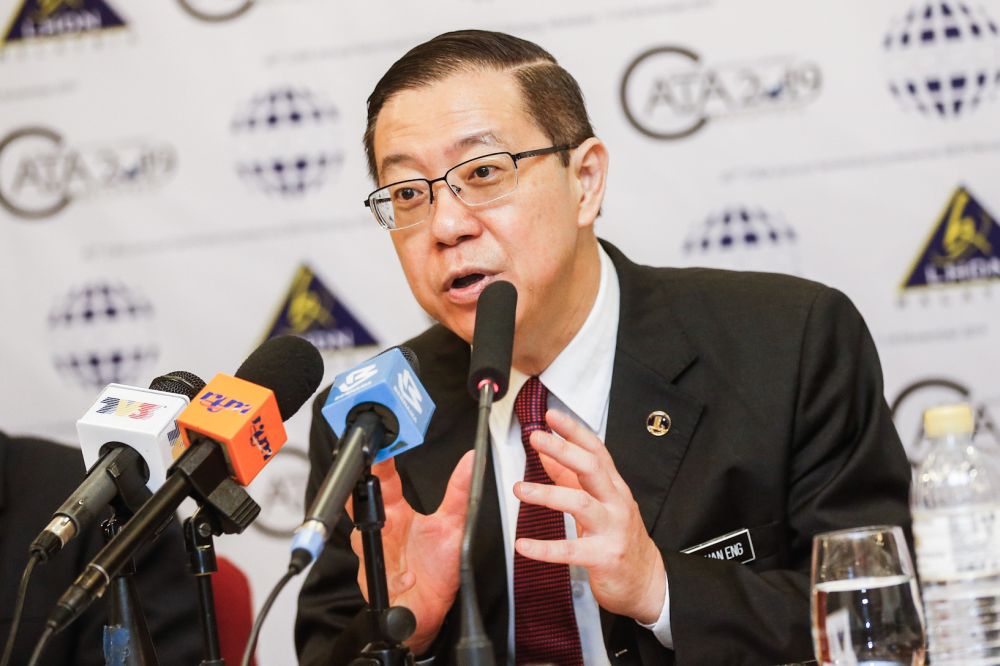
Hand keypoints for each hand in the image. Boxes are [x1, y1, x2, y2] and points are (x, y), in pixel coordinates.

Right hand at [348, 451, 473, 652]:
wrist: (428, 606)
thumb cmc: (437, 565)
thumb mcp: (453, 524)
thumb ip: (460, 492)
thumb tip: (471, 460)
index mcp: (396, 513)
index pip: (384, 482)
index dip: (380, 465)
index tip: (381, 448)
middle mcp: (382, 530)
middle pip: (363, 506)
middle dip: (361, 494)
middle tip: (368, 481)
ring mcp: (375, 555)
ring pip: (362, 540)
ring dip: (376, 538)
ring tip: (390, 533)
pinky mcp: (377, 583)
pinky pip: (383, 577)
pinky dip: (398, 578)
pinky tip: (409, 577)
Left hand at [513, 410, 665, 624]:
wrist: (647, 581)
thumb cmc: (620, 539)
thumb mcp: (600, 503)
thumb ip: (572, 479)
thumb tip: (548, 455)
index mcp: (614, 487)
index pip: (596, 450)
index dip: (574, 431)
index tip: (551, 416)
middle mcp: (615, 503)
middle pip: (591, 468)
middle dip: (563, 450)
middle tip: (536, 438)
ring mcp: (612, 529)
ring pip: (580, 503)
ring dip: (547, 493)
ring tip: (520, 489)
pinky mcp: (604, 557)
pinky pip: (571, 550)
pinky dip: (545, 548)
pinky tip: (523, 545)